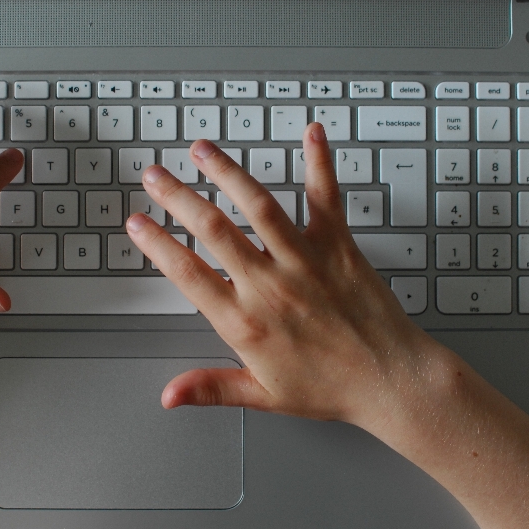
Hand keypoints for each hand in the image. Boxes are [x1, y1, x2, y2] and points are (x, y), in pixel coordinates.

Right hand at [126, 123, 452, 430]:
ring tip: (203, 150)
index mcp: (246, 322)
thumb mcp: (262, 395)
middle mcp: (271, 285)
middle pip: (213, 229)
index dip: (156, 244)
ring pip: (258, 205)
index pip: (187, 274)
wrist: (392, 381)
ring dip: (227, 172)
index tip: (137, 224)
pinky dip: (320, 162)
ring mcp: (305, 261)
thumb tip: (170, 395)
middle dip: (177, 197)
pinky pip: (326, 198)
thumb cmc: (332, 388)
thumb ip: (211, 388)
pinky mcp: (338, 247)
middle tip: (155, 176)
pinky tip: (312, 133)